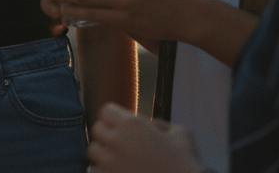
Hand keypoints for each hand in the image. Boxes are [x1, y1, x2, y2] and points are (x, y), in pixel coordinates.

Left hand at [88, 102, 204, 172]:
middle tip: (121, 146)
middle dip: (108, 135)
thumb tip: (143, 122)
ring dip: (103, 155)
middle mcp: (116, 140)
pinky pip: (93, 171)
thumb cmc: (185, 162)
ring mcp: (109, 162)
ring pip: (93, 151)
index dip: (114, 118)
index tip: (122, 127)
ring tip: (119, 162)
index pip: (105, 111)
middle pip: (97, 129)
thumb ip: (155, 124)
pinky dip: (104, 172)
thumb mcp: (177, 132)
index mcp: (131, 123)